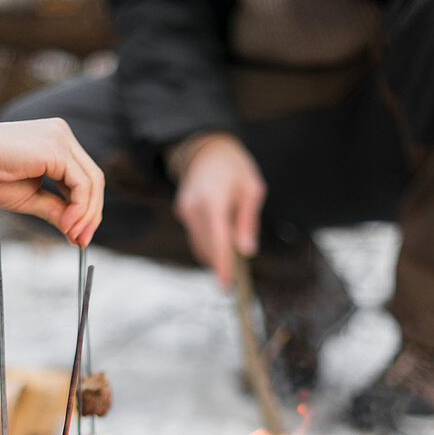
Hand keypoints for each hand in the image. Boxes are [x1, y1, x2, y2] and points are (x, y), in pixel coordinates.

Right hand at [0, 115, 103, 246]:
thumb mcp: (29, 198)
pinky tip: (66, 224)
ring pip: (93, 181)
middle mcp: (63, 136)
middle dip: (92, 215)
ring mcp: (61, 139)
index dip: (87, 209)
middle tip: (82, 241)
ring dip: (87, 215)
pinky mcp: (56, 148)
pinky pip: (81, 183)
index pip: (85, 178)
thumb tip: (75, 231)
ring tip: (73, 236)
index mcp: (57, 144)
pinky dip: (79, 208)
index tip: (78, 236)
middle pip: (94, 180)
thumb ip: (55, 210)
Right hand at [173, 134, 266, 287]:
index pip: (218, 242)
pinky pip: (196, 236)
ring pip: (200, 245)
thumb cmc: (234, 166)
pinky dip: (209, 244)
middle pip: (208, 248)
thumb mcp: (252, 188)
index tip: (227, 286)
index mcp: (213, 201)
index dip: (223, 266)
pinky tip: (222, 239)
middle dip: (222, 263)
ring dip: (216, 255)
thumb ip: (248, 221)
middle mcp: (193, 208)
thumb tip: (246, 250)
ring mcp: (184, 211)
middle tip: (239, 274)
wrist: (206, 148)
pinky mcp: (181, 213)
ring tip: (233, 253)